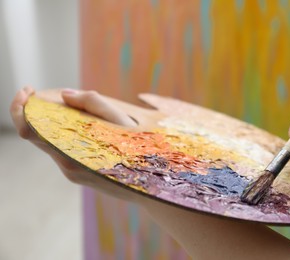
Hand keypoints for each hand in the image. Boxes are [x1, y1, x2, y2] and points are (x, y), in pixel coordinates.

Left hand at [9, 86, 140, 200]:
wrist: (150, 188)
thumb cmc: (139, 152)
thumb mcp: (121, 120)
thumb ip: (92, 103)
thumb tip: (66, 95)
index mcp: (70, 150)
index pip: (27, 129)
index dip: (18, 107)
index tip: (27, 90)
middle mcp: (65, 163)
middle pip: (35, 134)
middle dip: (37, 111)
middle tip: (50, 95)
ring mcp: (70, 171)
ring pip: (49, 142)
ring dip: (52, 123)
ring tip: (74, 111)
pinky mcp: (76, 174)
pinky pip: (61, 150)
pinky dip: (63, 134)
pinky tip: (83, 128)